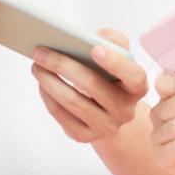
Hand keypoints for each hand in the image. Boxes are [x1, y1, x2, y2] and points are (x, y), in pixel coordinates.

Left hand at [32, 28, 148, 142]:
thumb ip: (113, 41)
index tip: (94, 49)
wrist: (108, 111)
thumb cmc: (110, 75)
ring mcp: (106, 127)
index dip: (115, 63)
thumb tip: (92, 38)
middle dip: (63, 65)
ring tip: (36, 65)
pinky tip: (41, 83)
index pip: (133, 75)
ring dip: (49, 81)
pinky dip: (48, 96)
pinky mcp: (85, 136)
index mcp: (137, 87)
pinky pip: (62, 116)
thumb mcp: (118, 56)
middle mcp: (126, 110)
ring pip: (73, 102)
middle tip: (41, 52)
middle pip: (93, 86)